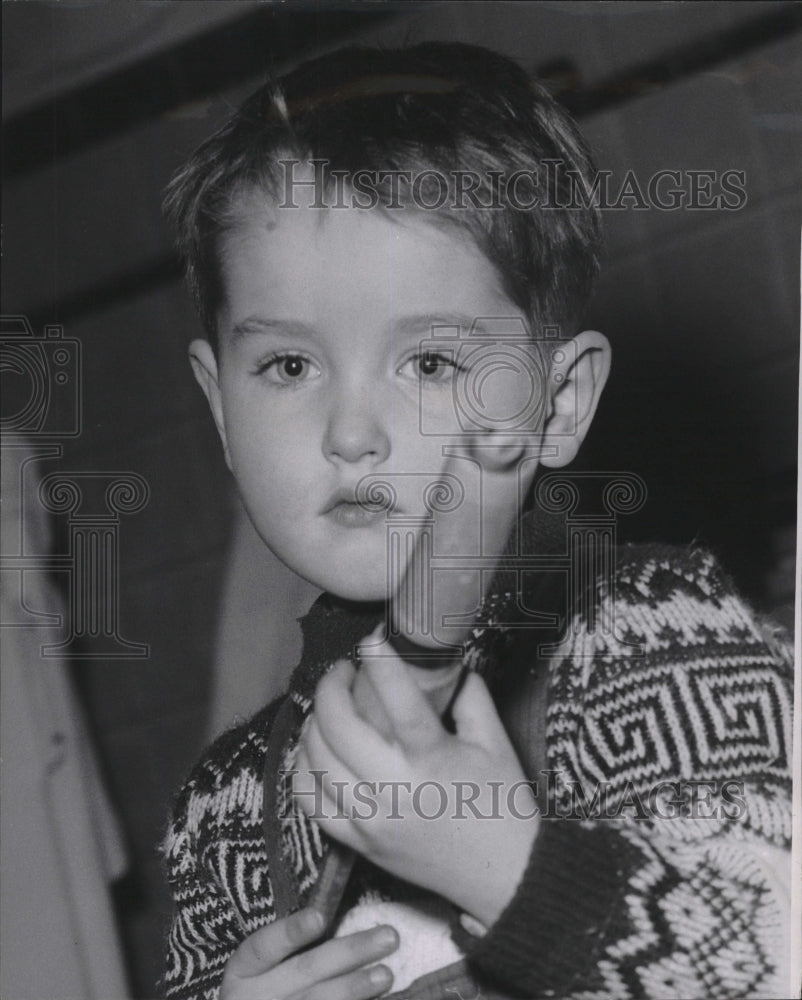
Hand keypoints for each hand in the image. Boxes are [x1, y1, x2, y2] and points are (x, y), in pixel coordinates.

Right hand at [220, 907, 397, 998]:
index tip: (320, 916)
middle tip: (389, 936)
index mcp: (242, 973)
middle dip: (348, 952)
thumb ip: (291, 950)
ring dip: (354, 987)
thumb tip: (337, 915)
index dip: (290, 932)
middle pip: (304, 972)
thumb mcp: (262, 973)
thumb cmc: (264, 993)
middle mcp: (253, 998)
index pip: (263, 948)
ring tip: (386, 974)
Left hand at [293, 642, 538, 927]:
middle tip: (344, 670)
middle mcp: (393, 788)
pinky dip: (303, 769)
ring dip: (314, 724)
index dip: (379, 661)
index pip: (397, 699)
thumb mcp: (495, 741)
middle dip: (332, 687)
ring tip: (327, 706)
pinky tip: (314, 749)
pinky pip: (310, 803)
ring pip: (316, 762)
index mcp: (432, 759)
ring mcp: (370, 820)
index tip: (370, 639)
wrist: (504, 876)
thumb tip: (445, 661)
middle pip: (339, 727)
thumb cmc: (503, 803)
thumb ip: (470, 694)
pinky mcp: (357, 843)